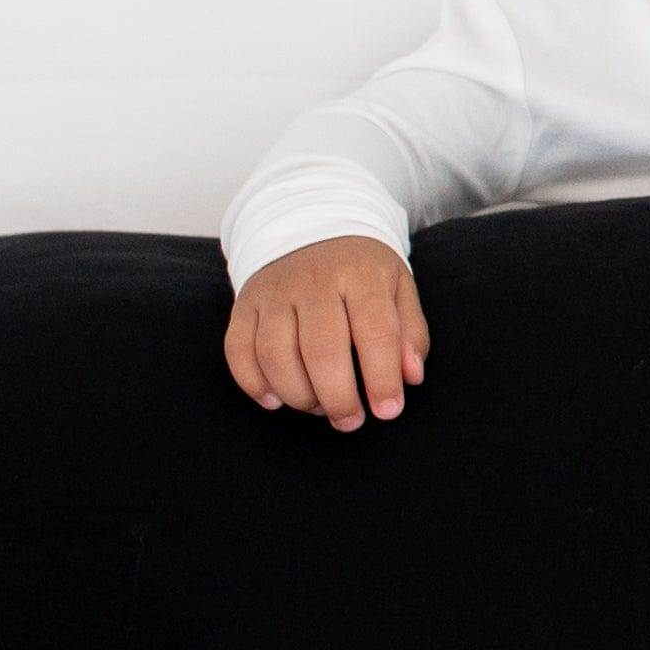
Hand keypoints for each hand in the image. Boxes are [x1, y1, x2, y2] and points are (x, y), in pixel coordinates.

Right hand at [226, 236, 429, 429]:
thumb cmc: (362, 272)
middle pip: (321, 349)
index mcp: (361, 273)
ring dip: (297, 395)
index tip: (389, 411)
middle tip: (350, 421)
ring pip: (275, 354)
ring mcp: (274, 292)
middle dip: (338, 398)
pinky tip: (277, 400)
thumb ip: (410, 333)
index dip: (382, 378)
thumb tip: (411, 379)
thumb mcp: (399, 289)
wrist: (311, 228)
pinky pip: (238, 351)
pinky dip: (254, 384)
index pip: (375, 331)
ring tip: (318, 408)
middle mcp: (314, 280)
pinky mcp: (244, 305)